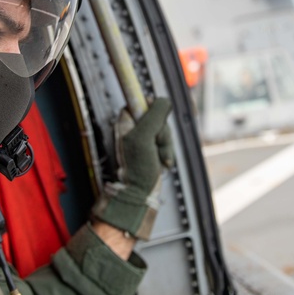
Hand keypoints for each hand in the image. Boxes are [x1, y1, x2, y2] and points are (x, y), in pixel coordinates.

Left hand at [92, 97, 172, 240]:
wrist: (139, 195)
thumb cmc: (136, 169)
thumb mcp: (144, 137)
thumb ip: (154, 116)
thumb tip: (164, 100)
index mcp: (126, 122)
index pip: (141, 101)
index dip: (152, 109)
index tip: (157, 120)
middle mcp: (134, 129)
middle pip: (158, 117)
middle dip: (163, 134)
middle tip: (157, 146)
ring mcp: (144, 140)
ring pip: (164, 132)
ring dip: (167, 146)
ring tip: (160, 160)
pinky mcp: (153, 150)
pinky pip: (167, 144)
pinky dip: (167, 154)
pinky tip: (162, 164)